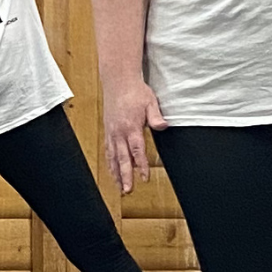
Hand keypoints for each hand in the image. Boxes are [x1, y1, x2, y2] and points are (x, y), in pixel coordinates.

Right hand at [102, 79, 166, 195]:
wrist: (117, 81)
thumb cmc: (135, 91)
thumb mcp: (150, 101)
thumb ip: (155, 116)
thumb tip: (163, 126)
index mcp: (131, 126)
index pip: (137, 150)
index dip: (140, 165)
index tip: (144, 178)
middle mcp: (119, 132)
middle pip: (122, 158)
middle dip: (125, 175)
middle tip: (128, 190)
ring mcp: (111, 132)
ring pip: (113, 157)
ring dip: (116, 173)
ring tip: (119, 187)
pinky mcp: (108, 130)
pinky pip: (108, 150)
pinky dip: (110, 162)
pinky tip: (112, 171)